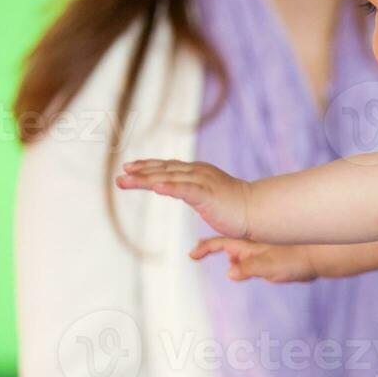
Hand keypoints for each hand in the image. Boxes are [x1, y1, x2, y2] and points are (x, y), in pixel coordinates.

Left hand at [117, 160, 251, 237]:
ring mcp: (203, 181)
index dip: (147, 166)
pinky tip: (155, 187)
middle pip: (163, 170)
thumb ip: (193, 191)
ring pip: (168, 178)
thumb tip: (181, 191)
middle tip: (120, 176)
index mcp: (198, 172)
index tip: (128, 167)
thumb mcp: (209, 195)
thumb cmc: (235, 208)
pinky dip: (169, 186)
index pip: (168, 166)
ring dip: (145, 179)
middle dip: (140, 172)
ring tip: (125, 180)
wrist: (258, 210)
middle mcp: (198, 172)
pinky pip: (185, 189)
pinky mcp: (208, 194)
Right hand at [191, 238, 316, 282]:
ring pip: (238, 255)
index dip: (204, 248)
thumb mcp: (269, 267)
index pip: (219, 243)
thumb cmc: (295, 260)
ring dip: (229, 259)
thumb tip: (229, 273)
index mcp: (247, 244)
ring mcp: (261, 252)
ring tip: (222, 264)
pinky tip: (241, 272)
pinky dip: (241, 266)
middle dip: (211, 249)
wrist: (318, 258)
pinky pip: (249, 262)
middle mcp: (252, 246)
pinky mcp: (269, 260)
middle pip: (226, 246)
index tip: (191, 254)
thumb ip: (249, 269)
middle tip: (196, 253)